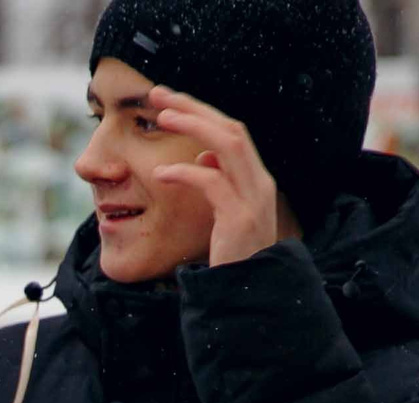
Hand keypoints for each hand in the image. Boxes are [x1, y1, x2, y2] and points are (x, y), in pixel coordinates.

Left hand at [147, 86, 281, 267]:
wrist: (249, 293)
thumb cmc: (232, 254)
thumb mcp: (224, 213)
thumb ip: (218, 184)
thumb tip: (204, 157)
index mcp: (255, 178)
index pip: (231, 132)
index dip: (201, 111)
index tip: (170, 101)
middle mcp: (259, 182)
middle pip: (231, 128)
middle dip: (194, 107)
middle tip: (158, 93)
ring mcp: (253, 198)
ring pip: (228, 144)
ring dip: (193, 125)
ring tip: (161, 117)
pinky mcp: (240, 218)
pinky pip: (212, 183)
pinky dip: (186, 173)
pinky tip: (161, 174)